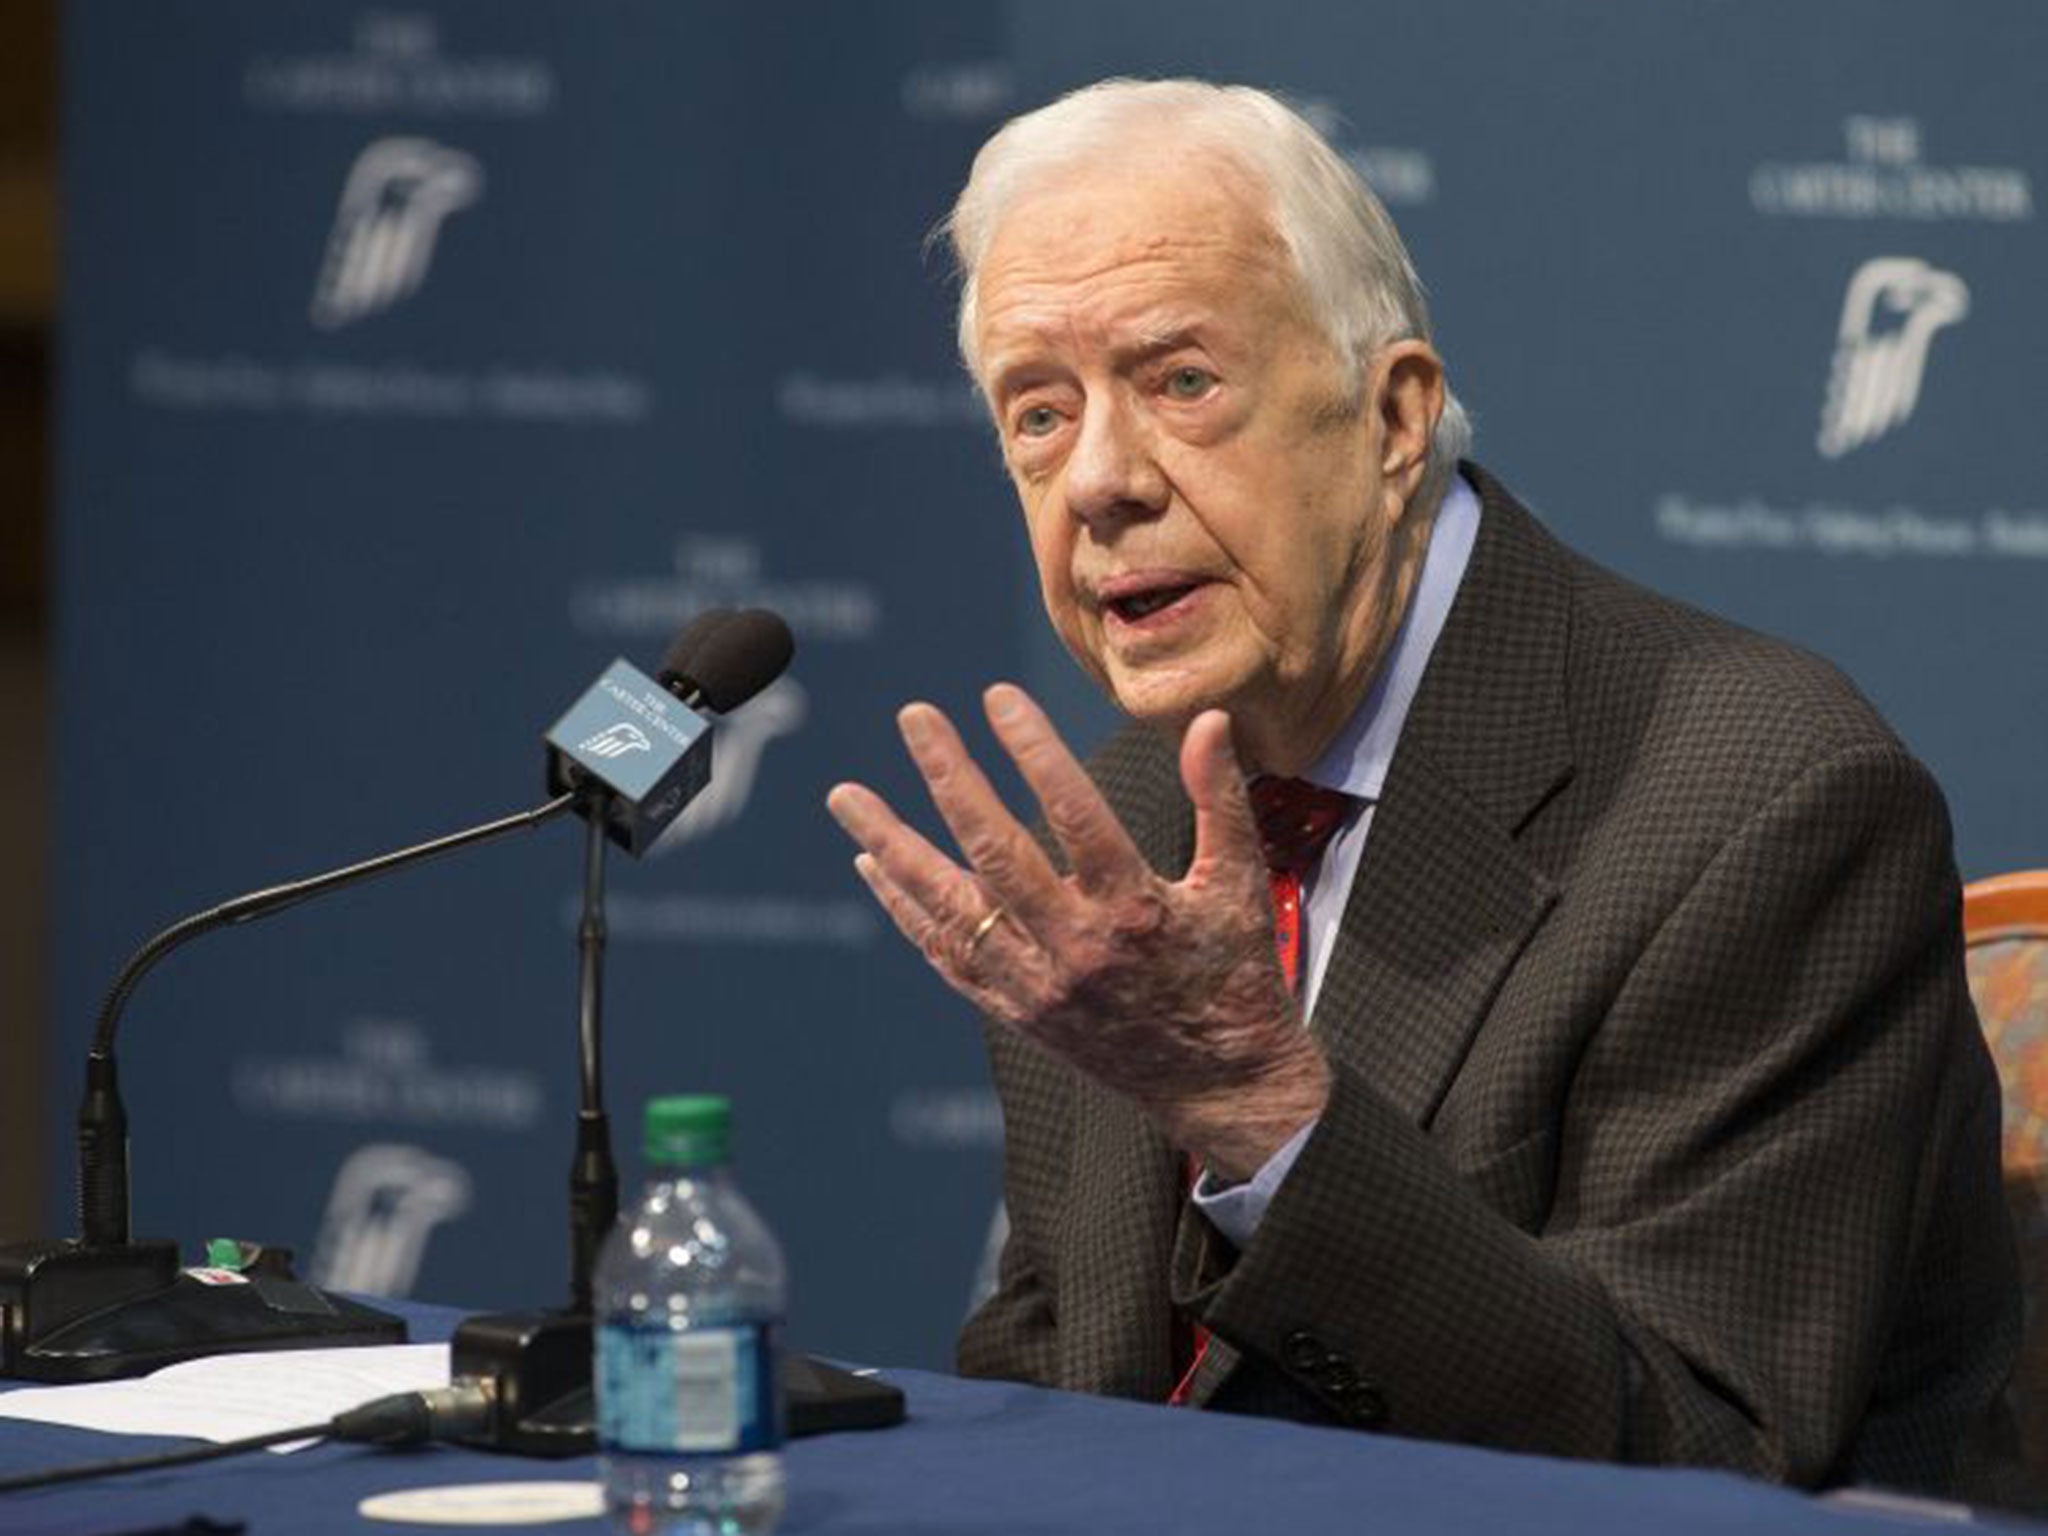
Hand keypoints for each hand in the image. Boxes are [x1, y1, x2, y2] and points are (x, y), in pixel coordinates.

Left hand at [826, 682, 1328, 1179]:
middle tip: (914, 717)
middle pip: (995, 851)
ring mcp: (1037, 984)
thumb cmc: (1237, 977)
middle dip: (949, 778)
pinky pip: (947, 957)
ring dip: (894, 846)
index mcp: (1135, 909)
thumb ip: (1220, 798)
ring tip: (846, 796)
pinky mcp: (1017, 1012)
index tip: (998, 696)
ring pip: (950, 907)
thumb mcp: (1241, 884)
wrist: (1224, 1088)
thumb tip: (1209, 720)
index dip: (1033, 750)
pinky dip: (907, 910)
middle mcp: (1076, 947)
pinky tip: (874, 865)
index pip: (1073, 814)